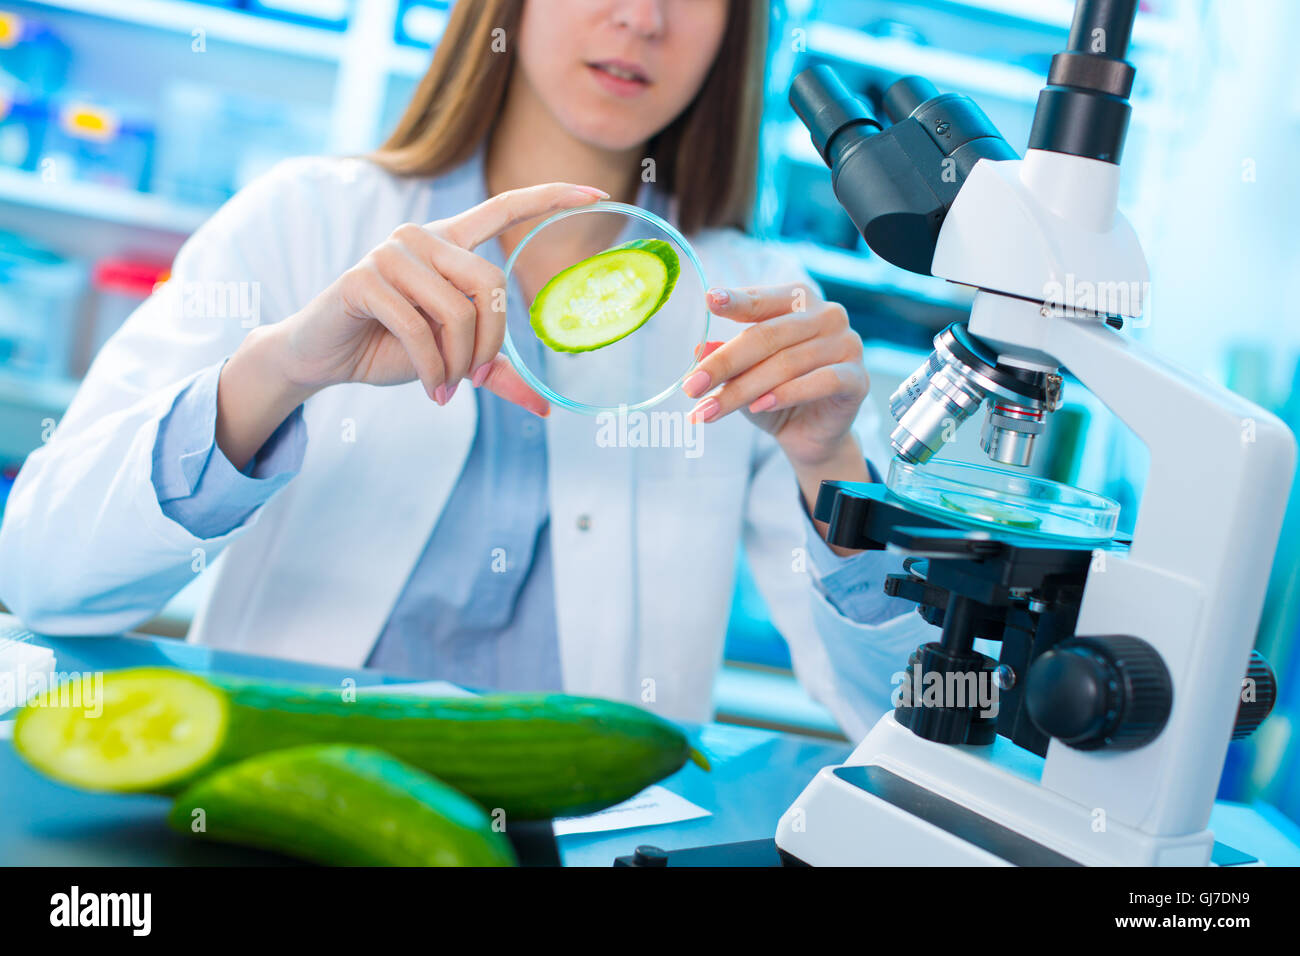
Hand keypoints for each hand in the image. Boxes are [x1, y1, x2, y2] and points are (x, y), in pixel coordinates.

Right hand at [215, 182, 605, 469]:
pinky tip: (429, 387)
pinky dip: (430, 367)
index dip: (551, 198)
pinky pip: (418, 329)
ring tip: (443, 385)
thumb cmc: (391, 347)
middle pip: (490, 284)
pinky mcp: (363, 278)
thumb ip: (495, 372)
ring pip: (456, 312)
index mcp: (450, 243)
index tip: (598, 192)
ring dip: (457, 363)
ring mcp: (391, 252)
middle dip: (490, 343)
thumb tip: (544, 409)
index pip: (505, 207)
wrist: (326, 356)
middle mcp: (422, 238)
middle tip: (474, 378)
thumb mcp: (453, 358)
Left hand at [682, 283, 868, 467]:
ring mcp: (847, 344)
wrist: (811, 435)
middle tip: (691, 387)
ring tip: (709, 411)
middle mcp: (827, 315)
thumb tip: (698, 349)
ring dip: (743, 390)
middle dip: (724, 363)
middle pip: (767, 335)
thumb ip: (726, 357)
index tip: (709, 300)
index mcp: (799, 301)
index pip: (761, 299)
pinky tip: (758, 407)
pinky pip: (820, 382)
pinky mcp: (857, 378)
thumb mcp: (743, 374)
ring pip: (786, 364)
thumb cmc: (775, 394)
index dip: (735, 301)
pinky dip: (785, 394)